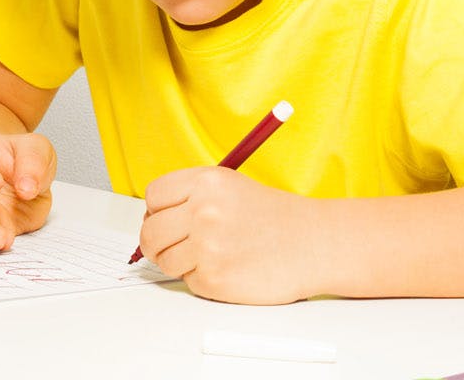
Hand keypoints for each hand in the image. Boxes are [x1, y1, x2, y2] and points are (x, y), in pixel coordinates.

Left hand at [138, 167, 319, 303]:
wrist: (313, 244)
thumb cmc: (274, 217)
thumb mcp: (230, 186)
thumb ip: (190, 195)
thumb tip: (152, 217)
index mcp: (206, 182)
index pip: (153, 197)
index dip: (158, 210)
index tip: (167, 218)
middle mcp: (204, 211)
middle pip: (151, 232)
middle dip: (159, 242)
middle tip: (178, 245)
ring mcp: (207, 247)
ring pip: (165, 260)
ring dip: (182, 262)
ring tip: (212, 255)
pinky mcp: (213, 280)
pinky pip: (187, 281)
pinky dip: (203, 279)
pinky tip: (228, 268)